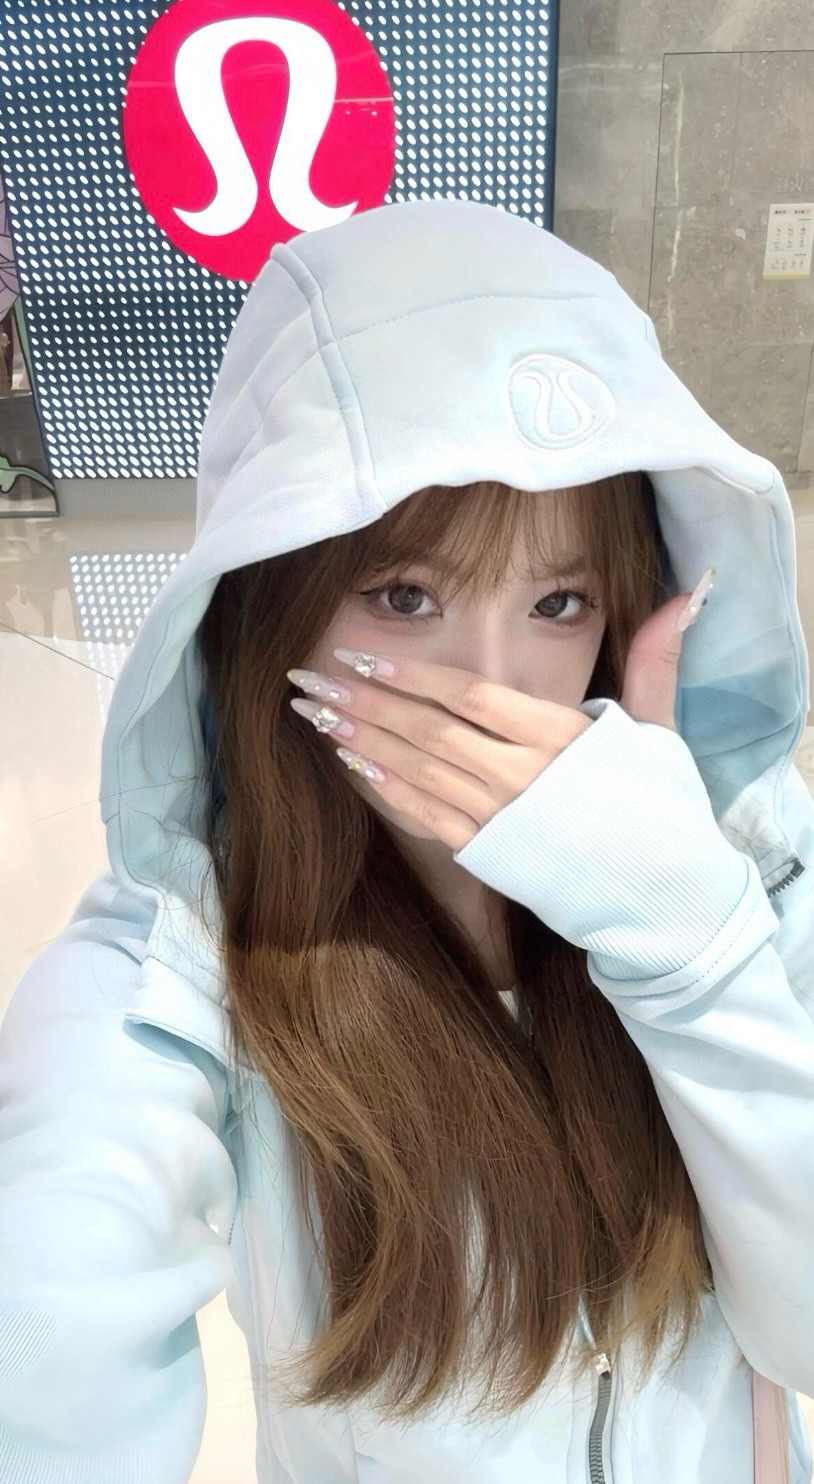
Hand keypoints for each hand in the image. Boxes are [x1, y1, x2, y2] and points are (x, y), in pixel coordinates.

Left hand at [294, 589, 696, 852]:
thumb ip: (654, 661)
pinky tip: (352, 762)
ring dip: (359, 737)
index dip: (408, 673)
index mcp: (558, 736)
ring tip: (314, 712)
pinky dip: (387, 787)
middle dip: (362, 700)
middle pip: (425, 728)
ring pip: (417, 768)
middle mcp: (520, 774)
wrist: (664, 898)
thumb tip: (688, 592)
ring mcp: (500, 817)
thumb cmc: (664, 809)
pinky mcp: (489, 855)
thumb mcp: (661, 730)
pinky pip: (426, 815)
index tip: (361, 654)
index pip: (467, 694)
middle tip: (307, 679)